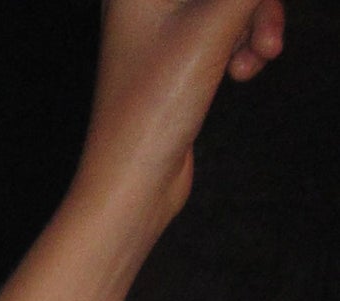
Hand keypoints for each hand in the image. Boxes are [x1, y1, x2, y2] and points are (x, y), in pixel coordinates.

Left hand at [80, 2, 285, 227]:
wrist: (130, 184)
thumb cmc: (156, 104)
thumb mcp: (213, 27)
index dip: (238, 1)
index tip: (246, 17)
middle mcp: (144, 3)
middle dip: (254, 6)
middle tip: (269, 42)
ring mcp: (160, 34)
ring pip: (228, 6)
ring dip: (255, 26)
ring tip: (263, 56)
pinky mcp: (177, 63)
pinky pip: (223, 34)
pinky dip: (241, 47)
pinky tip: (244, 72)